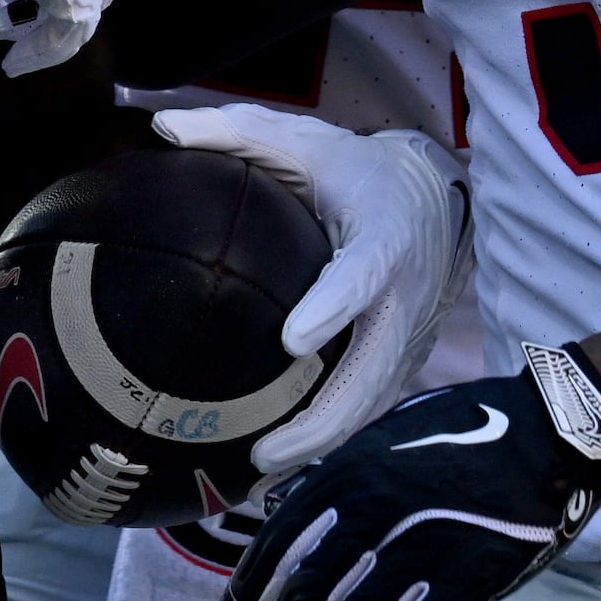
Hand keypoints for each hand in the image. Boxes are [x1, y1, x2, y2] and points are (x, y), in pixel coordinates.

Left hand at [152, 104, 468, 472]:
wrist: (437, 196)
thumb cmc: (358, 171)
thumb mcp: (307, 142)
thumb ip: (237, 133)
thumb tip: (164, 126)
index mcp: (385, 235)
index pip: (364, 276)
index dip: (333, 308)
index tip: (291, 339)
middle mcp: (404, 294)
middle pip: (373, 369)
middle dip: (323, 418)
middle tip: (264, 449)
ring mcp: (409, 335)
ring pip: (373, 403)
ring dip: (323, 443)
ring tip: (261, 474)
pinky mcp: (404, 359)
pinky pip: (369, 407)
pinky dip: (332, 441)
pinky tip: (280, 471)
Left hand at [211, 344, 600, 600]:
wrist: (554, 430)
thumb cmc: (472, 427)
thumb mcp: (392, 431)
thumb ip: (343, 471)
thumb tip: (285, 509)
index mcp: (351, 468)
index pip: (278, 541)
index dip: (246, 592)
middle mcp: (376, 507)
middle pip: (307, 595)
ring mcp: (423, 544)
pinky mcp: (468, 577)